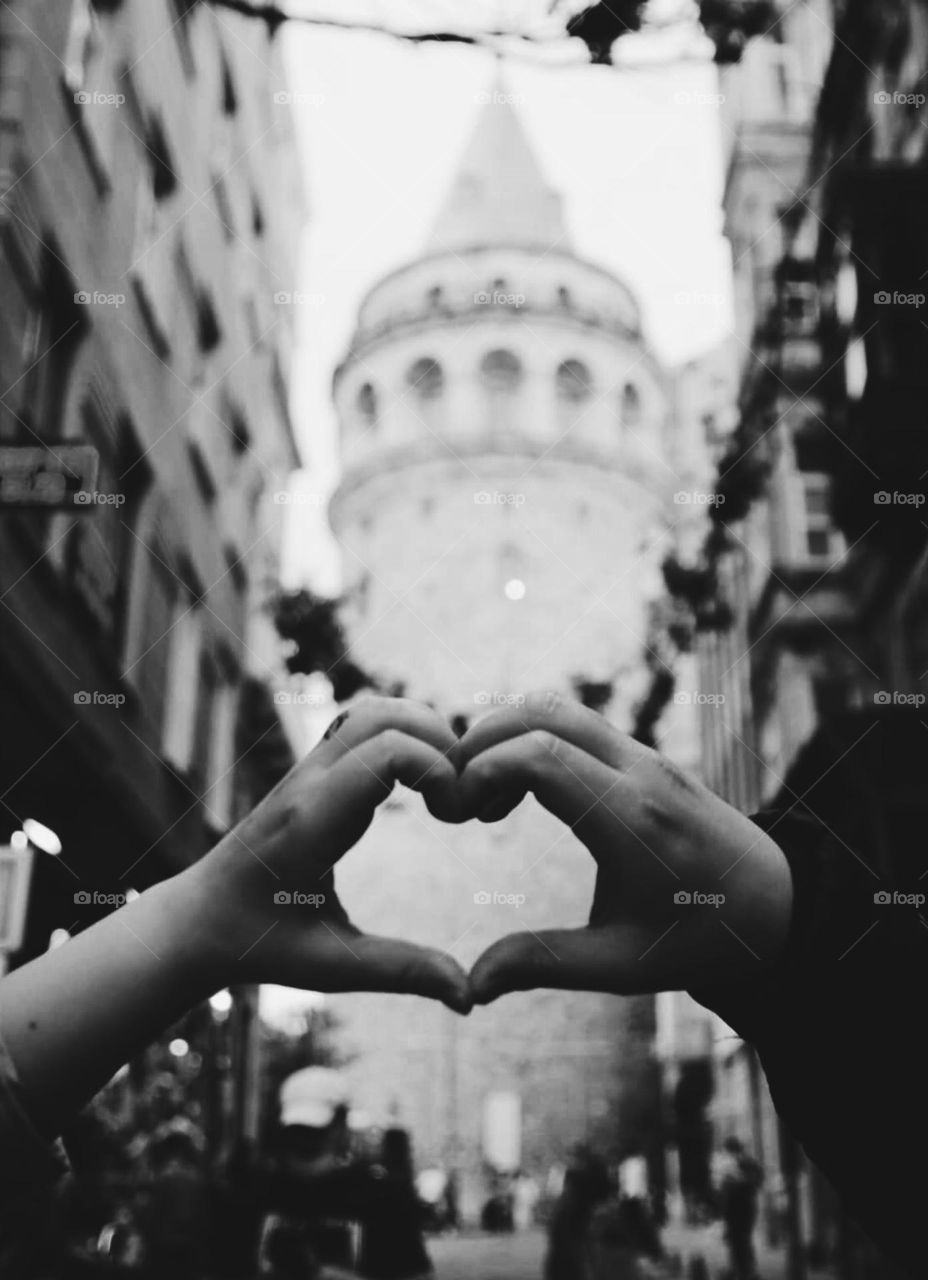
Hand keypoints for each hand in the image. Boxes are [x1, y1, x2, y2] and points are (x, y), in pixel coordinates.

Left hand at [190, 697, 470, 1011]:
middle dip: (440, 742)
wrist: (195, 921)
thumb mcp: (331, 966)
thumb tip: (469, 996)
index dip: (438, 768)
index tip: (456, 816)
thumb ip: (401, 972)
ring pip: (371, 710)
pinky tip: (420, 785)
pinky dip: (402, 736)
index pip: (386, 752)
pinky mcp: (311, 771)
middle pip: (384, 715)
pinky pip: (360, 726)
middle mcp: (308, 784)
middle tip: (462, 798)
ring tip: (447, 788)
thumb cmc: (259, 945)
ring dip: (422, 732)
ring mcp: (306, 771)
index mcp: (312, 822)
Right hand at [454, 693, 792, 1001]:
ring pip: (559, 707)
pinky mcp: (644, 754)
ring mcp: (645, 755)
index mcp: (632, 821)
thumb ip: (543, 964)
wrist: (776, 905)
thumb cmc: (698, 938)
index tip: (458, 814)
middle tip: (453, 797)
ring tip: (483, 797)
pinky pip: (577, 722)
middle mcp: (640, 772)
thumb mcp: (621, 965)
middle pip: (543, 713)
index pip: (542, 755)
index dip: (484, 770)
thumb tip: (472, 987)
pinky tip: (519, 793)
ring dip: (506, 735)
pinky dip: (533, 738)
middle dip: (482, 742)